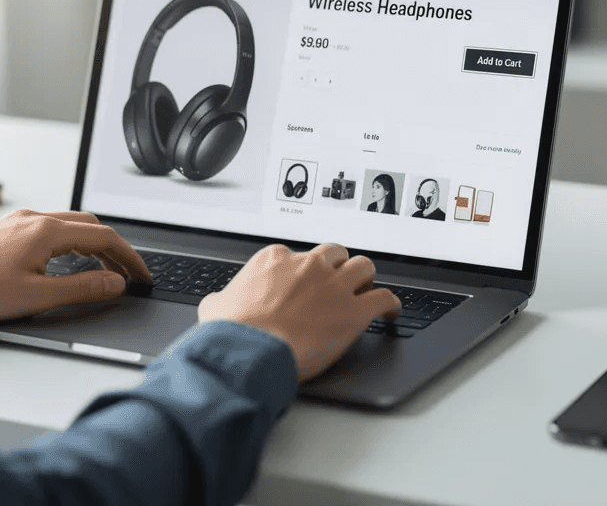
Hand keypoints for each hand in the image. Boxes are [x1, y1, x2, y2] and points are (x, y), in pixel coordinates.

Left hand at [0, 210, 151, 320]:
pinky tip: (65, 261)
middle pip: (90, 226)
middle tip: (126, 273)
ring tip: (102, 269)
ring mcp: (19, 223)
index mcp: (47, 231)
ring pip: (70, 225)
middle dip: (114, 249)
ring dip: (92, 244)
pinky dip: (70, 243)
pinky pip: (50, 229)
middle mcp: (35, 219)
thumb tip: (115, 283)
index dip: (128, 258)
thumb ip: (82, 289)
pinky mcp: (6, 231)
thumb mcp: (37, 296)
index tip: (141, 276)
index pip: (104, 237)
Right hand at [198, 244, 400, 380]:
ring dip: (365, 279)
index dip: (302, 273)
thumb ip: (224, 299)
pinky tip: (390, 311)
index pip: (297, 256)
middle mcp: (308, 266)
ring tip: (365, 291)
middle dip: (337, 267)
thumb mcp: (216, 306)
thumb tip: (219, 304)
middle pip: (335, 254)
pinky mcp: (354, 311)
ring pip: (363, 267)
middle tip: (336, 285)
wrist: (250, 351)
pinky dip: (390, 304)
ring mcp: (333, 286)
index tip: (302, 285)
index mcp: (275, 260)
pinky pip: (384, 299)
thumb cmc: (233, 331)